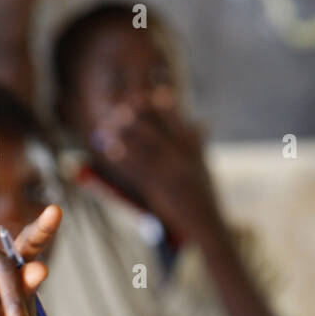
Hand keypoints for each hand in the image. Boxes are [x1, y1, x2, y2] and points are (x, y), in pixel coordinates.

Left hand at [91, 92, 219, 237]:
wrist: (206, 224)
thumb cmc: (205, 197)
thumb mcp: (204, 166)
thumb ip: (199, 143)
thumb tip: (201, 121)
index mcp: (192, 149)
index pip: (177, 119)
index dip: (163, 102)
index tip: (152, 90)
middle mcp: (180, 157)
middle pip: (156, 128)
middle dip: (138, 114)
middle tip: (122, 103)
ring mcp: (168, 171)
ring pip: (142, 145)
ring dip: (124, 132)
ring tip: (108, 123)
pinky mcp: (157, 187)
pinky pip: (135, 168)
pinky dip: (121, 156)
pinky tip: (109, 147)